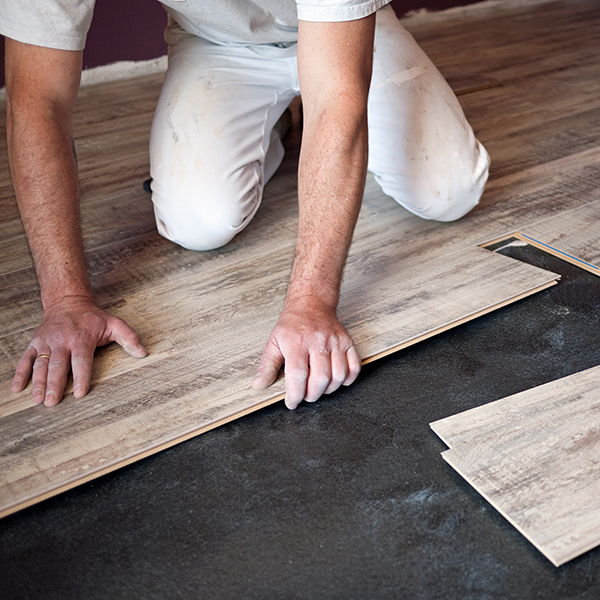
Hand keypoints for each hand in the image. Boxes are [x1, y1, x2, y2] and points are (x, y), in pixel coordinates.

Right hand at [11, 296, 146, 405]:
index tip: (79, 393)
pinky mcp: (35, 343)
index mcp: (81, 339)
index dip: (80, 377)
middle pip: (57, 366)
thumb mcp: (114, 324)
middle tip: (52, 402)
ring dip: (37, 383)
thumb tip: (143, 353)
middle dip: (54, 384)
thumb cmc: (93, 318)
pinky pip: (25, 359)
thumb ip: (129, 338)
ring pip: (40, 365)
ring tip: (37, 400)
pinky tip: (17, 388)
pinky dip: (20, 374)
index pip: (81, 360)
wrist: (67, 302)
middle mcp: (62, 341)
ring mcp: (46, 343)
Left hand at [252, 298, 360, 408]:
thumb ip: (267, 366)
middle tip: (305, 395)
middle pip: (320, 378)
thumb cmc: (292, 325)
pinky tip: (336, 381)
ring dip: (329, 389)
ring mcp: (335, 341)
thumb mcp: (274, 342)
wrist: (311, 303)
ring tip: (318, 388)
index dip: (295, 394)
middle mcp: (318, 341)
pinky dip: (348, 379)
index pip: (298, 375)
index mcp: (297, 342)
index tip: (292, 402)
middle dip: (312, 395)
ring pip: (338, 375)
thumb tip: (259, 385)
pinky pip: (354, 367)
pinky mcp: (347, 342)